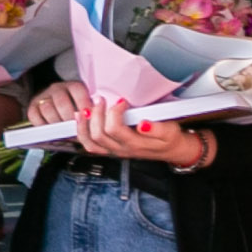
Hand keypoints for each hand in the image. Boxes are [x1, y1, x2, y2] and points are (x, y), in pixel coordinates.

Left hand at [75, 92, 212, 166]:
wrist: (170, 150)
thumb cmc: (169, 138)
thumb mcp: (170, 132)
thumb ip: (158, 129)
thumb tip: (143, 124)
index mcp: (134, 144)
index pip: (114, 129)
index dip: (114, 112)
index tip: (122, 101)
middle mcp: (121, 150)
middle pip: (98, 135)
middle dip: (97, 114)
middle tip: (102, 100)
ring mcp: (113, 151)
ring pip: (90, 142)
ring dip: (84, 124)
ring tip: (86, 108)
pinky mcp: (109, 150)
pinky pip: (89, 145)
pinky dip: (82, 132)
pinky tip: (81, 119)